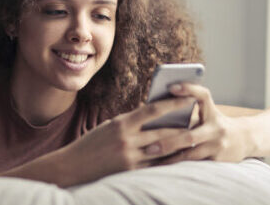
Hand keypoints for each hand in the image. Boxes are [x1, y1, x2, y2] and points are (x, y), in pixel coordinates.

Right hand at [56, 97, 194, 185]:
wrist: (72, 166)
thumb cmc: (92, 143)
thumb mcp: (110, 126)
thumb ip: (131, 121)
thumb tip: (154, 114)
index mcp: (122, 124)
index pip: (153, 110)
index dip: (173, 103)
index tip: (188, 98)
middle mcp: (127, 140)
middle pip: (163, 131)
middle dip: (183, 126)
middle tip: (198, 120)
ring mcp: (130, 158)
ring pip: (163, 150)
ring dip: (180, 145)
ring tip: (193, 139)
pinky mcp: (130, 172)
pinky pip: (155, 166)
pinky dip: (168, 161)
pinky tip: (179, 158)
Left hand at [150, 83, 254, 163]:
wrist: (245, 139)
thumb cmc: (216, 123)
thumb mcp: (208, 112)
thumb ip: (190, 108)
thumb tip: (159, 106)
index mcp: (212, 112)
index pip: (202, 96)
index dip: (188, 89)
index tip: (171, 87)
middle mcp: (217, 129)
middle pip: (189, 136)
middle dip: (168, 143)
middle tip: (148, 148)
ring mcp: (218, 146)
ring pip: (190, 155)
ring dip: (170, 159)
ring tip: (153, 162)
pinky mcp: (218, 161)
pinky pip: (194, 165)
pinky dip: (179, 167)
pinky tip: (164, 170)